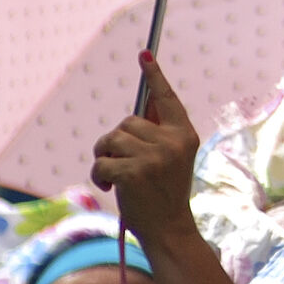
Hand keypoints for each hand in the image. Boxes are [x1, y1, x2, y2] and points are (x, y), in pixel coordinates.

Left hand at [90, 53, 199, 243]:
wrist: (169, 230)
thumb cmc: (164, 193)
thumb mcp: (170, 159)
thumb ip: (157, 133)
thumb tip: (141, 105)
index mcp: (185, 134)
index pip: (166, 98)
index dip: (154, 75)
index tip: (144, 53)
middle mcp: (173, 142)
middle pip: (128, 122)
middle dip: (116, 141)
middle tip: (121, 163)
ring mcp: (155, 157)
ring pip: (112, 139)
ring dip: (105, 156)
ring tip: (114, 175)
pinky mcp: (134, 173)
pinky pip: (102, 161)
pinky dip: (99, 173)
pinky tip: (108, 186)